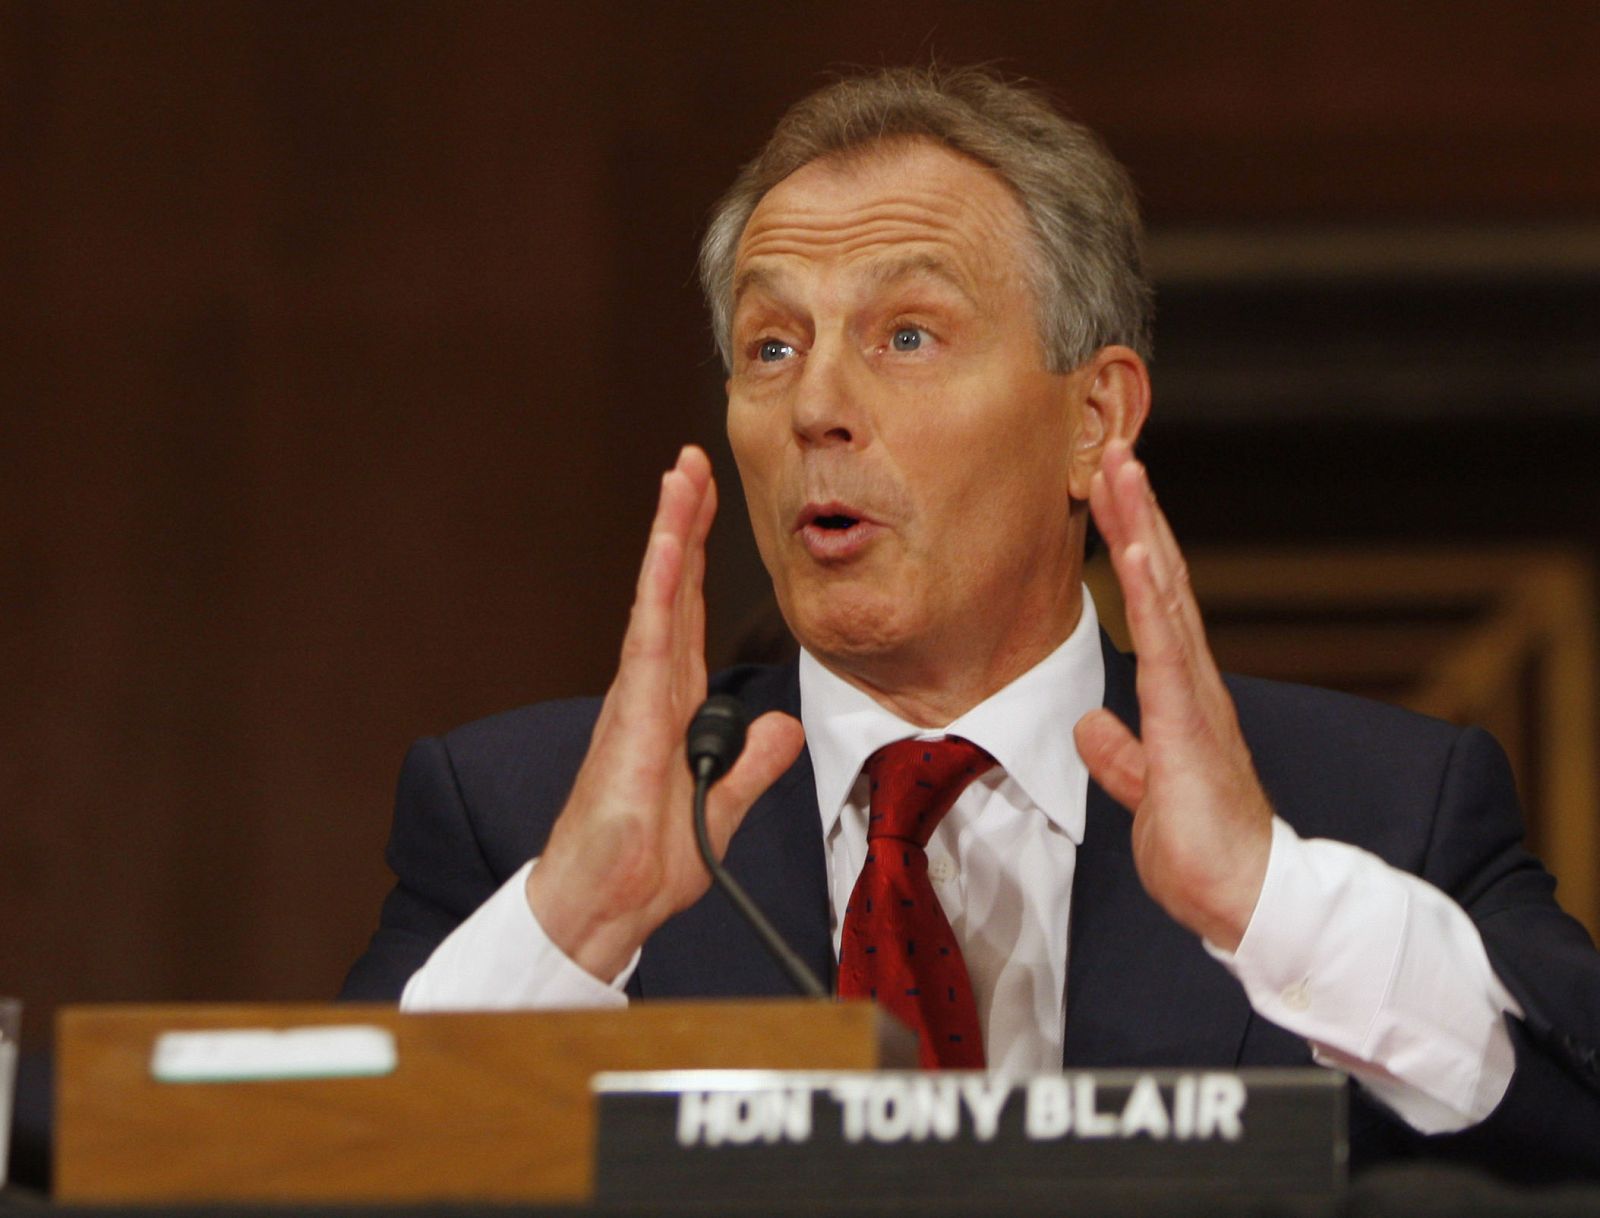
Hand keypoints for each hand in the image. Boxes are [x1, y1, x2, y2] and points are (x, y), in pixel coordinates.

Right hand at [526, 446, 805, 979]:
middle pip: (676, 589)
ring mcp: (639, 696)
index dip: (701, 559)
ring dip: (672, 534)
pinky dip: (660, 589)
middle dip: (685, 522)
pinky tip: (671, 548)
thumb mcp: (726, 805)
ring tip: (680, 475)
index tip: (707, 505)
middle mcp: (654, 688)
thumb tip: (782, 725)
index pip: (693, 615)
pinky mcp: (632, 716)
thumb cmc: (650, 858)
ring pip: (660, 597)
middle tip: (693, 461)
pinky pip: (650, 639)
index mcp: (674, 704)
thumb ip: (754, 763)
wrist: (609, 902)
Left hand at [1073, 440, 1272, 950]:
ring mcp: (1194, 696)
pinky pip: (1168, 646)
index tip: (1111, 493)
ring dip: (1143, 528)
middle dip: (1137, 513)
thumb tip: (1093, 728)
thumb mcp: (1145, 792)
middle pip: (1163, 580)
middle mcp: (1192, 682)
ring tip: (1123, 467)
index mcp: (1179, 695)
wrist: (1240, 897)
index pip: (1154, 604)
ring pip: (1167, 595)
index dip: (1133, 546)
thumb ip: (1122, 756)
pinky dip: (1154, 594)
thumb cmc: (1199, 848)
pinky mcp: (1190, 722)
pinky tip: (1140, 548)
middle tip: (1116, 449)